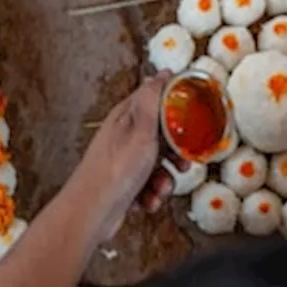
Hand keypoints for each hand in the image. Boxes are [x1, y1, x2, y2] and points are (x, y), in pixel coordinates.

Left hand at [74, 72, 174, 240]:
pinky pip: (150, 185)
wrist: (92, 212)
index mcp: (127, 117)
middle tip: (181, 162)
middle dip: (177, 152)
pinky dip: (153, 195)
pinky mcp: (126, 184)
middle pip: (163, 135)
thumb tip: (163, 74)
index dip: (177, 106)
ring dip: (165, 179)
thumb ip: (152, 100)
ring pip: (159, 164)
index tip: (193, 116)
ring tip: (160, 188)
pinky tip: (148, 201)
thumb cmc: (114, 170)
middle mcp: (125, 136)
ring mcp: (125, 161)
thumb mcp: (141, 129)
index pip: (156, 98)